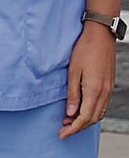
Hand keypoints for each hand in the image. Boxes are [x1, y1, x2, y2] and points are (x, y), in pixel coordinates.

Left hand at [60, 23, 115, 138]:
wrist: (100, 37)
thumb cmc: (85, 50)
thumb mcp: (73, 71)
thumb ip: (72, 93)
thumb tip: (70, 112)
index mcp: (94, 91)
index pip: (84, 118)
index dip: (73, 129)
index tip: (62, 134)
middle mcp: (104, 93)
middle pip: (92, 119)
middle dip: (77, 127)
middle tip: (63, 129)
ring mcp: (108, 90)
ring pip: (98, 114)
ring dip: (84, 120)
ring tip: (69, 121)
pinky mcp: (109, 86)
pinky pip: (102, 106)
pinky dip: (92, 112)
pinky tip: (82, 110)